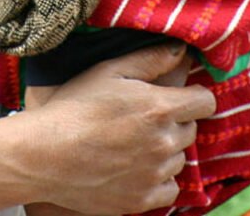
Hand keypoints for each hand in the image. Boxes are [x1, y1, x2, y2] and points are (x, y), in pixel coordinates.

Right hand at [24, 43, 213, 213]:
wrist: (44, 154)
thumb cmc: (73, 107)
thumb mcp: (109, 71)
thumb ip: (150, 59)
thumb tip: (181, 52)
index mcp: (159, 108)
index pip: (205, 102)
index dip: (194, 96)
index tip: (179, 97)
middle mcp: (163, 142)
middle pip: (191, 129)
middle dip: (175, 122)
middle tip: (144, 118)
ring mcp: (154, 174)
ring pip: (179, 158)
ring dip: (165, 150)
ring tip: (132, 143)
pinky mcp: (142, 199)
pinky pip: (169, 188)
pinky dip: (158, 179)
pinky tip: (135, 168)